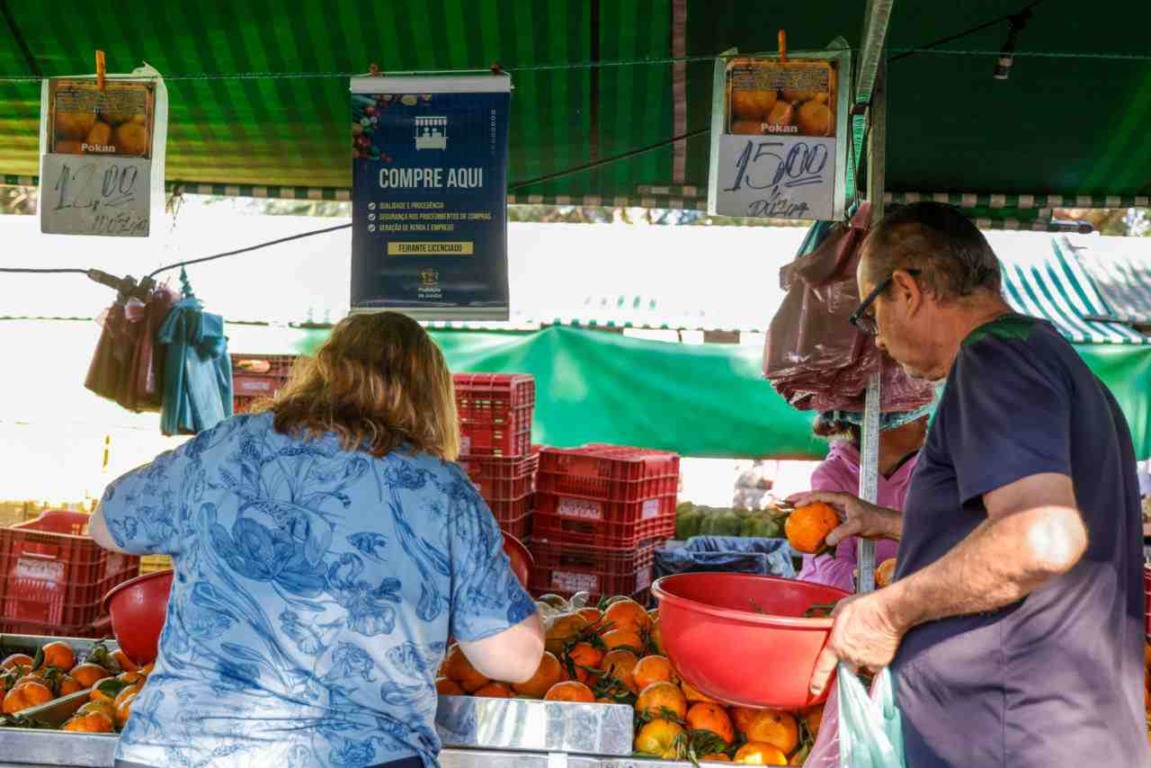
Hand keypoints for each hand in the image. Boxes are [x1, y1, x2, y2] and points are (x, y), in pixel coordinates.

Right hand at [787, 490, 901, 544]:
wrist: (886, 525)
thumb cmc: (875, 521)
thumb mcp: (857, 525)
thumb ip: (841, 532)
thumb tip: (826, 540)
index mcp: (842, 497)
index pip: (820, 495)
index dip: (806, 498)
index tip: (795, 504)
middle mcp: (840, 501)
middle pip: (817, 498)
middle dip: (802, 499)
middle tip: (787, 502)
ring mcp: (841, 509)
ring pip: (820, 507)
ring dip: (808, 509)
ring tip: (795, 512)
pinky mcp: (843, 517)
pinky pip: (826, 517)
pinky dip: (817, 520)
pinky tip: (811, 527)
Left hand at [808, 592, 904, 696]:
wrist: (890, 612)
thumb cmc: (865, 607)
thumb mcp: (842, 608)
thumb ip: (834, 620)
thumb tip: (831, 623)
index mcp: (837, 645)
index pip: (823, 666)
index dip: (817, 679)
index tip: (814, 690)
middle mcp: (850, 657)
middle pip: (845, 666)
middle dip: (847, 661)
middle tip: (854, 645)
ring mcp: (866, 662)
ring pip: (861, 666)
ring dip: (862, 659)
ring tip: (868, 642)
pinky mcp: (882, 663)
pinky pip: (875, 666)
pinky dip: (876, 660)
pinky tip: (879, 646)